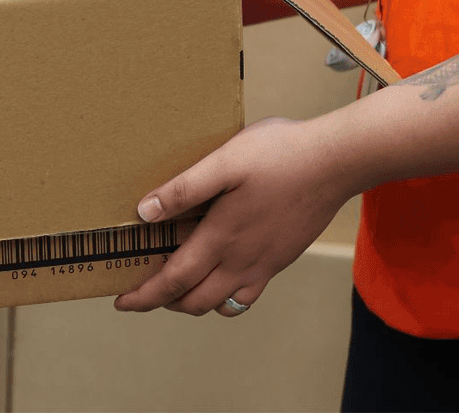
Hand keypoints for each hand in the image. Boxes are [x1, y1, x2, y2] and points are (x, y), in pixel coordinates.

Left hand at [113, 116, 352, 316]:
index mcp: (221, 238)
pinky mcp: (282, 258)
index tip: (122, 303)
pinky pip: (248, 294)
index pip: (174, 280)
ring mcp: (266, 263)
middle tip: (140, 295)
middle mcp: (243, 260)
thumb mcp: (222, 162)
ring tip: (175, 287)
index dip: (145, 296)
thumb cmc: (278, 155)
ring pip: (222, 304)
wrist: (337, 161)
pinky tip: (218, 277)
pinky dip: (225, 298)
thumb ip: (182, 190)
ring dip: (193, 303)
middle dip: (163, 303)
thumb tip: (144, 212)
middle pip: (194, 300)